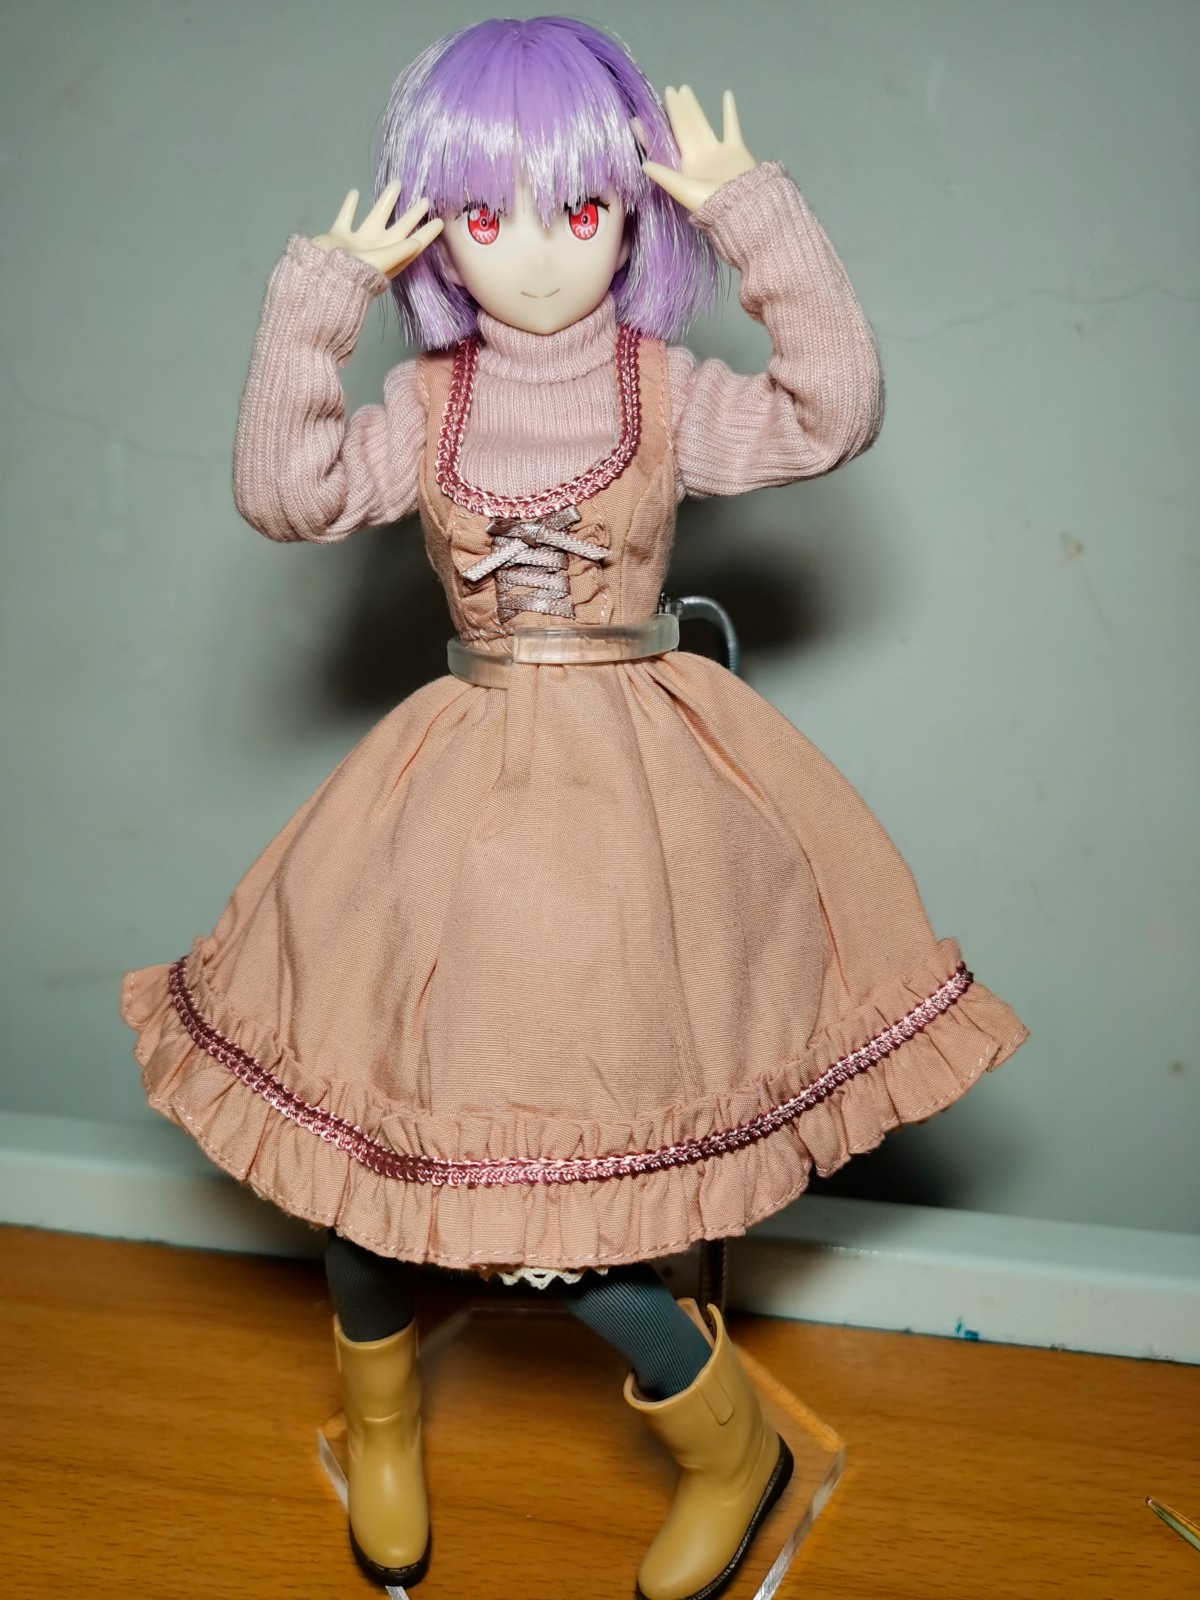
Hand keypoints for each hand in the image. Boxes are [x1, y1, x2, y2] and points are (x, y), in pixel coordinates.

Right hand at [312, 181, 442, 277]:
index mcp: (390, 257)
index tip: (440, 221)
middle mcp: (377, 249)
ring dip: (386, 201)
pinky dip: (349, 206)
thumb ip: (399, 251)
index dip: (427, 233)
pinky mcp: (339, 236)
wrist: (324, 276)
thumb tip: (418, 241)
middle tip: (425, 199)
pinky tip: (353, 192)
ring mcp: (358, 242)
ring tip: (397, 183)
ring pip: (375, 216)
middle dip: (412, 215)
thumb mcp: (382, 262)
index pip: (414, 244)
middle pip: (400, 228)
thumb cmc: (356, 272)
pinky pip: (346, 217)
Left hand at [640, 87, 756, 212]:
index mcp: (685, 166)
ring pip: (702, 123)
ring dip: (693, 107)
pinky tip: (727, 94)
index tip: (638, 118)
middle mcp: (699, 157)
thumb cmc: (710, 200)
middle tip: (669, 90)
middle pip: (684, 128)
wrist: (741, 205)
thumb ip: (664, 176)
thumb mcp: (682, 189)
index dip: (650, 133)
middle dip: (676, 110)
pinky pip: (732, 126)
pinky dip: (730, 111)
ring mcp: (717, 152)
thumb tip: (642, 164)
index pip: (665, 144)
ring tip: (685, 89)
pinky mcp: (736, 149)